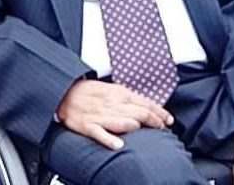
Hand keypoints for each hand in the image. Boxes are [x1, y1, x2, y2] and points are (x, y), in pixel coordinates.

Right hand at [56, 79, 173, 149]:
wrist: (65, 93)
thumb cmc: (90, 92)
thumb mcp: (112, 89)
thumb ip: (130, 99)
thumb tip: (148, 107)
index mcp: (119, 94)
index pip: (145, 103)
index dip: (159, 112)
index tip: (168, 120)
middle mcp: (113, 104)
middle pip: (139, 113)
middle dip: (154, 121)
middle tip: (161, 128)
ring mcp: (101, 116)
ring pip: (123, 122)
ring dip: (136, 126)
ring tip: (144, 133)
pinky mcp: (88, 126)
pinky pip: (100, 134)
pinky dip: (110, 139)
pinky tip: (118, 145)